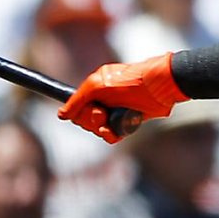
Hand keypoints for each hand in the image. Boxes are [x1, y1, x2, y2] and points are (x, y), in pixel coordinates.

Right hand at [57, 55, 187, 142]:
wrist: (157, 88)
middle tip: (102, 113)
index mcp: (95, 89)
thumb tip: (61, 115)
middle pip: (86, 120)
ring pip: (98, 130)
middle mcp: (104, 101)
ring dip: (101, 129)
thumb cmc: (128, 81)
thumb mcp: (97, 85)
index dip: (78, 113)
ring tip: (108, 123)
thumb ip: (77, 99)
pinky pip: (112, 136)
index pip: (77, 107)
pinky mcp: (127, 123)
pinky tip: (114, 131)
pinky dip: (111, 135)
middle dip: (90, 120)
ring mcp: (115, 113)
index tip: (83, 111)